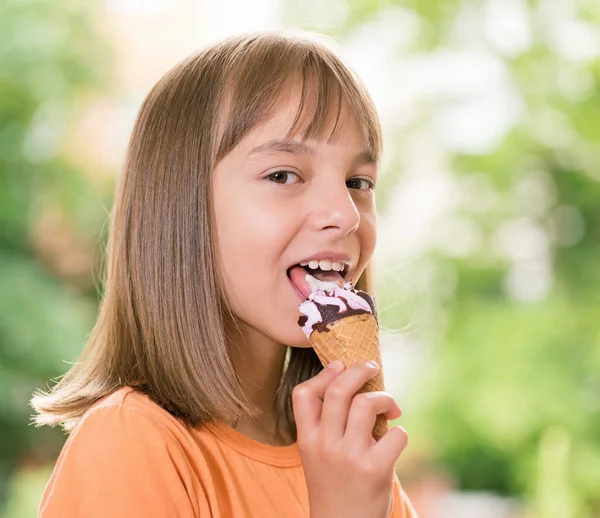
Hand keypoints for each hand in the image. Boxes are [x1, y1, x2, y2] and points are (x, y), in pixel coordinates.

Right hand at [292, 360, 407, 517]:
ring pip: (366, 404)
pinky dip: (400, 432)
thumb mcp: (316, 456)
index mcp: (307, 440)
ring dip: (384, 398)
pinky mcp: (375, 469)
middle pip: (338, 390)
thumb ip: (327, 425)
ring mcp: (349, 456)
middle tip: (372, 366)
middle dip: (359, 370)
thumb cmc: (335, 487)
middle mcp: (324, 445)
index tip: (340, 365)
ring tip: (390, 407)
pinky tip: (395, 440)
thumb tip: (356, 385)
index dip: (323, 374)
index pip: (303, 394)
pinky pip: (395, 433)